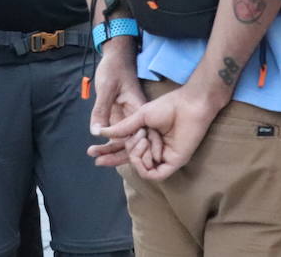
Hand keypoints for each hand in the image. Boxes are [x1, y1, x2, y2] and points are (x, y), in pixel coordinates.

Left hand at [87, 42, 152, 167]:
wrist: (116, 55)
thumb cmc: (114, 68)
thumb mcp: (106, 88)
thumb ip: (101, 110)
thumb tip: (96, 133)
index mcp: (138, 110)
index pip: (136, 136)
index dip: (126, 149)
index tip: (109, 157)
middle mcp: (137, 116)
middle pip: (131, 142)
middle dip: (116, 154)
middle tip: (98, 161)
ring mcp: (129, 117)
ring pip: (124, 140)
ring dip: (110, 150)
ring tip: (94, 157)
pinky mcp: (121, 115)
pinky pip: (117, 133)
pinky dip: (109, 142)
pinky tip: (98, 150)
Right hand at [97, 83, 219, 180]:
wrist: (187, 105)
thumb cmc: (167, 106)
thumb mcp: (139, 116)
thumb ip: (122, 128)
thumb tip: (101, 133)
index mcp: (145, 138)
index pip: (125, 151)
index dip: (109, 154)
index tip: (92, 154)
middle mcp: (153, 149)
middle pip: (131, 160)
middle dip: (127, 149)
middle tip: (137, 135)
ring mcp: (163, 157)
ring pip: (142, 168)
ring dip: (137, 154)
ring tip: (145, 138)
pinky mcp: (173, 163)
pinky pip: (154, 174)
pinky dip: (146, 165)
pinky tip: (147, 149)